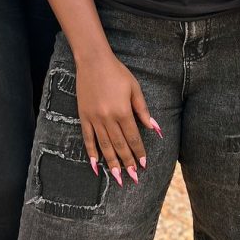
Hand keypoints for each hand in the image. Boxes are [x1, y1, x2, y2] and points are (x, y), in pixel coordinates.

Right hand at [76, 52, 154, 185]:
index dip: (138, 152)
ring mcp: (94, 118)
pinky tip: (95, 165)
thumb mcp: (134, 88)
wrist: (93, 61)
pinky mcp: (84, 116)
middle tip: (132, 178)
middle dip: (127, 163)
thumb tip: (155, 128)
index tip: (143, 164)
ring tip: (117, 177)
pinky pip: (88, 138)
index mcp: (123, 111)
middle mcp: (108, 118)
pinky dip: (91, 153)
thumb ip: (143, 110)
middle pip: (119, 145)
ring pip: (104, 146)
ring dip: (111, 163)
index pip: (133, 137)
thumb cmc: (117, 73)